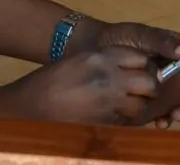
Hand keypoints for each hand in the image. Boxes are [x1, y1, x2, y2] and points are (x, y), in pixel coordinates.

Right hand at [13, 46, 159, 124]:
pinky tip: (115, 117)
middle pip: (149, 82)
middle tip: (143, 92)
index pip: (141, 59)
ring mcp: (108, 102)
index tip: (142, 71)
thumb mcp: (81, 60)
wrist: (29, 106)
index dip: (144, 66)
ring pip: (141, 106)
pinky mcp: (103, 124)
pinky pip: (126, 122)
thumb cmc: (52, 79)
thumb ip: (107, 62)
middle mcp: (110, 78)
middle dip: (150, 88)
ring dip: (139, 106)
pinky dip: (125, 120)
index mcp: (102, 57)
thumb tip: (131, 69)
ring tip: (128, 106)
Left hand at [74, 21, 179, 126]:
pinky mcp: (148, 102)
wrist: (94, 50)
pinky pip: (161, 112)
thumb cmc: (121, 37)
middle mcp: (175, 72)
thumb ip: (163, 42)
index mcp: (179, 53)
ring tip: (176, 114)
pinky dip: (164, 119)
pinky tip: (161, 123)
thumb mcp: (141, 35)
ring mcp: (163, 89)